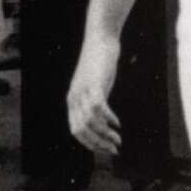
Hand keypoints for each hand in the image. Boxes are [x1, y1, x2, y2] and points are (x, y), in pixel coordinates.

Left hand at [67, 31, 121, 154]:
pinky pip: (99, 107)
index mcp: (72, 102)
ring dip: (106, 134)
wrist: (101, 40)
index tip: (106, 150)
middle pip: (82, 130)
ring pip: (91, 122)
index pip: (76, 132)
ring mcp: (82, 91)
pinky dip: (108, 118)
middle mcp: (74, 98)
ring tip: (118, 139)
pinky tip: (118, 123)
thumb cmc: (100, 65)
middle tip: (114, 149)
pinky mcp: (94, 83)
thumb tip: (103, 122)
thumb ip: (95, 103)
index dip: (91, 144)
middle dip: (99, 144)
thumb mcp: (95, 87)